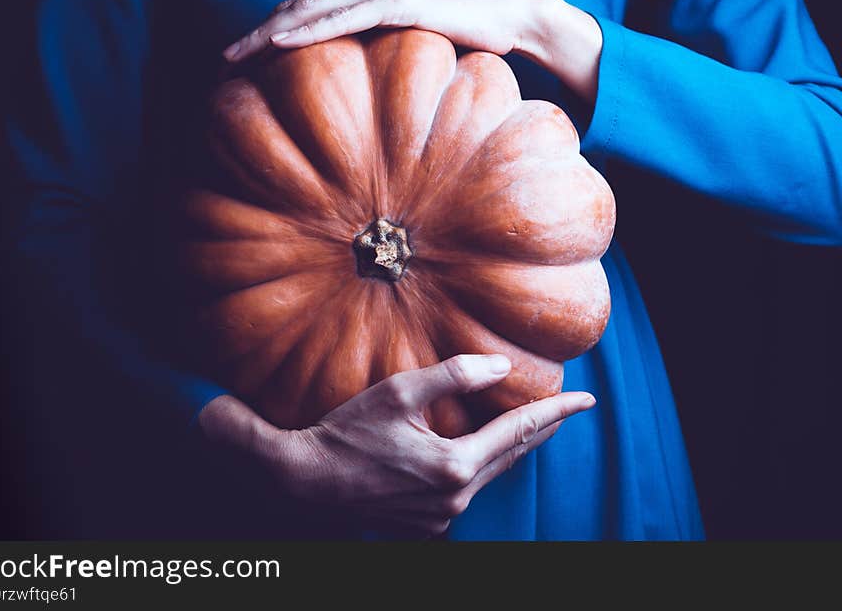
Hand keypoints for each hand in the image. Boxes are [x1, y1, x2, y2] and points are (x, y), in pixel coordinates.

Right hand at [199, 354, 595, 536]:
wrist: (307, 480)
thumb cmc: (349, 431)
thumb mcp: (400, 392)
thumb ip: (454, 375)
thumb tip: (502, 367)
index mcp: (454, 466)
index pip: (519, 432)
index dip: (556, 412)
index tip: (586, 399)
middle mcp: (455, 499)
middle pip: (511, 456)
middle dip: (540, 430)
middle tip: (567, 409)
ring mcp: (442, 518)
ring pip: (489, 475)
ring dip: (509, 448)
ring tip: (528, 425)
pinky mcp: (428, 527)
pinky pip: (465, 491)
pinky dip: (478, 467)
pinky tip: (476, 451)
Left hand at [222, 0, 602, 102]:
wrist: (506, 17)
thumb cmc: (456, 35)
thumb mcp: (405, 45)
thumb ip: (375, 54)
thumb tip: (355, 90)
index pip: (303, 12)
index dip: (267, 33)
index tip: (240, 60)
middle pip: (295, 8)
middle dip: (255, 34)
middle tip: (224, 59)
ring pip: (309, 9)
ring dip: (268, 32)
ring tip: (235, 54)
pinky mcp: (397, 2)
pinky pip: (343, 16)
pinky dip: (308, 28)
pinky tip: (279, 43)